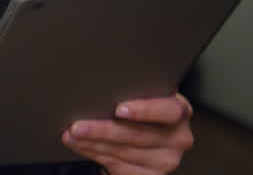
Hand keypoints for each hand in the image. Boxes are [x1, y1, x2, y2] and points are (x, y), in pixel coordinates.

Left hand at [62, 94, 194, 174]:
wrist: (146, 136)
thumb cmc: (142, 110)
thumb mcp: (143, 95)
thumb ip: (132, 91)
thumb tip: (99, 86)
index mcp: (179, 111)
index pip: (168, 110)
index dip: (144, 110)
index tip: (119, 109)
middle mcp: (177, 137)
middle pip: (138, 135)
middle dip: (103, 130)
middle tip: (78, 125)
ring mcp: (166, 160)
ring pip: (124, 152)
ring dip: (93, 143)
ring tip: (72, 134)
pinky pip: (119, 166)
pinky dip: (95, 154)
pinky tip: (82, 146)